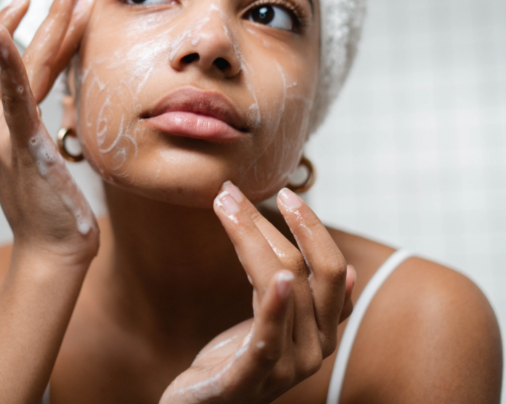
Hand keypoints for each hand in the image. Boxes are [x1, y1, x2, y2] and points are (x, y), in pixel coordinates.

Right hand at [0, 0, 98, 263]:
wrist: (52, 251)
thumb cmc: (54, 207)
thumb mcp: (44, 157)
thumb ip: (44, 124)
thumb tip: (66, 95)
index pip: (1, 67)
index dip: (18, 31)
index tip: (44, 4)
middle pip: (10, 58)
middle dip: (40, 17)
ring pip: (21, 68)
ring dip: (46, 27)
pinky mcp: (18, 146)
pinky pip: (12, 98)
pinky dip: (6, 63)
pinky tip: (2, 31)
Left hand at [160, 183, 353, 403]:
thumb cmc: (237, 358)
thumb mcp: (272, 319)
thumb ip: (302, 295)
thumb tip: (349, 270)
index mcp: (321, 330)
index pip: (329, 269)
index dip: (312, 228)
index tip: (286, 194)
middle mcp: (314, 349)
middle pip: (304, 270)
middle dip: (272, 224)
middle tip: (232, 191)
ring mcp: (286, 368)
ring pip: (283, 287)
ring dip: (251, 237)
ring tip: (224, 204)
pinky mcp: (249, 381)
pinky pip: (269, 339)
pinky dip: (276, 306)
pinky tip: (278, 279)